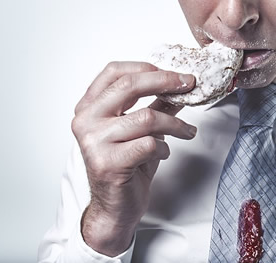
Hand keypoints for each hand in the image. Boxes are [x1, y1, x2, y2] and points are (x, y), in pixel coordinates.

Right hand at [71, 61, 196, 255]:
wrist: (115, 207)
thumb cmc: (126, 165)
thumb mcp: (141, 128)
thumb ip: (156, 104)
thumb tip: (181, 84)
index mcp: (89, 107)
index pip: (114, 71)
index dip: (147, 67)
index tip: (174, 74)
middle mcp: (86, 120)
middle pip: (130, 86)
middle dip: (166, 82)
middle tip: (189, 85)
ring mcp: (94, 142)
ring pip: (147, 117)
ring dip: (175, 124)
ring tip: (188, 132)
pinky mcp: (108, 163)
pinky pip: (149, 144)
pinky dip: (164, 148)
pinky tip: (163, 153)